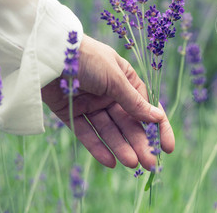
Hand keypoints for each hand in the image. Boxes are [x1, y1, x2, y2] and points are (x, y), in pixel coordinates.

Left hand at [41, 34, 174, 168]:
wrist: (49, 53)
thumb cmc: (88, 58)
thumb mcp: (116, 78)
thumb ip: (134, 102)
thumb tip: (158, 118)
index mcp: (126, 81)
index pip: (147, 108)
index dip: (159, 127)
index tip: (167, 147)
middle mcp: (111, 94)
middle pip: (129, 123)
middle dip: (140, 142)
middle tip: (150, 163)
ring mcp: (92, 104)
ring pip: (110, 131)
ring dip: (122, 147)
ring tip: (132, 164)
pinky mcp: (72, 114)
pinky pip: (87, 133)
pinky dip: (98, 147)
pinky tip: (110, 161)